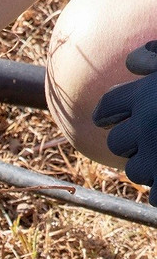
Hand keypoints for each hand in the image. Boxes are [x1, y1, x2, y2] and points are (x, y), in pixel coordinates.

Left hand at [93, 41, 156, 204]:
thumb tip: (131, 61)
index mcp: (146, 95)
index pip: (107, 108)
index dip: (108, 114)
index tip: (109, 118)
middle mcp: (146, 125)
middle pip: (119, 142)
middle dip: (133, 142)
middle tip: (154, 139)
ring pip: (135, 170)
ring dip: (149, 167)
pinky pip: (156, 198)